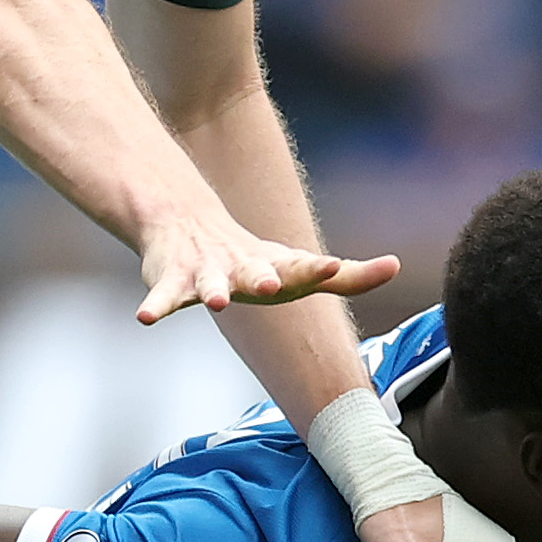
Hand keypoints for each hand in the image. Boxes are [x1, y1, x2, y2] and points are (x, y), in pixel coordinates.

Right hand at [134, 212, 400, 324]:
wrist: (186, 224)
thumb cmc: (256, 260)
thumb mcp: (300, 268)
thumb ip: (349, 277)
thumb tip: (396, 265)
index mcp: (277, 266)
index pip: (302, 269)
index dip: (318, 270)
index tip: (334, 266)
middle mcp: (243, 267)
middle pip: (255, 273)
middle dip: (263, 278)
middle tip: (272, 284)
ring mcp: (206, 272)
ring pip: (207, 283)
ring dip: (210, 290)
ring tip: (214, 301)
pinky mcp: (172, 281)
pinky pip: (162, 295)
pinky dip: (155, 305)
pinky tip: (145, 317)